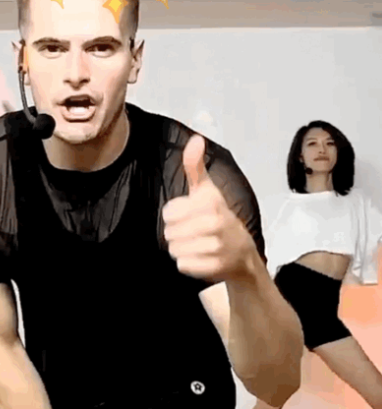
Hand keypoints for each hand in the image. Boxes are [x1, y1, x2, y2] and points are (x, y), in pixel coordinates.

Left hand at [162, 134, 256, 283]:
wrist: (243, 254)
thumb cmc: (220, 218)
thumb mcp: (208, 191)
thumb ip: (195, 167)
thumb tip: (195, 139)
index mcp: (211, 204)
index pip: (168, 213)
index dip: (174, 216)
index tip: (187, 216)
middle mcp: (216, 225)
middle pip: (169, 233)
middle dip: (176, 234)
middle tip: (191, 233)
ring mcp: (216, 248)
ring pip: (175, 250)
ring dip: (180, 249)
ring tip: (195, 245)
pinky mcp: (214, 268)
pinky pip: (182, 265)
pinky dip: (187, 264)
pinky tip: (199, 258)